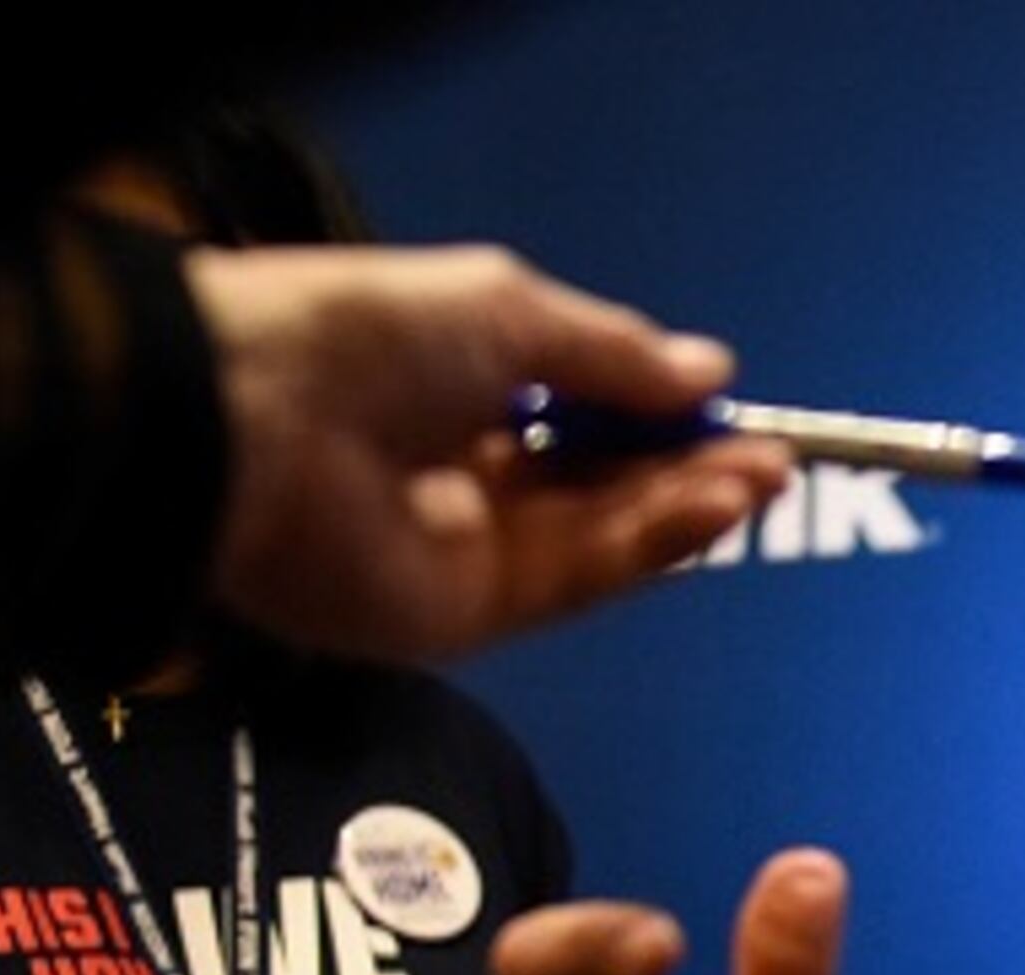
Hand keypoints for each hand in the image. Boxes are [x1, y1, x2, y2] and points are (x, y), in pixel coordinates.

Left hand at [186, 245, 793, 663]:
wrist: (251, 423)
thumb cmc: (358, 337)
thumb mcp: (505, 309)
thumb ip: (612, 354)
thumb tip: (709, 370)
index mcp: (460, 386)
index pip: (584, 412)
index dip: (663, 414)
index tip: (734, 409)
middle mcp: (469, 471)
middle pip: (606, 483)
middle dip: (692, 468)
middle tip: (772, 457)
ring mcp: (471, 548)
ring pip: (605, 535)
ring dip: (687, 507)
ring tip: (759, 477)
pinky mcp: (470, 614)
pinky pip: (583, 580)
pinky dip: (653, 545)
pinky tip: (710, 508)